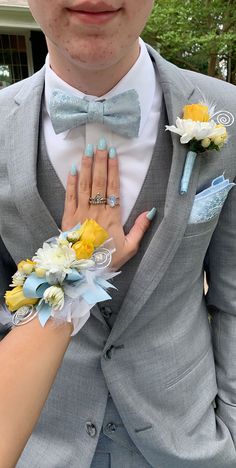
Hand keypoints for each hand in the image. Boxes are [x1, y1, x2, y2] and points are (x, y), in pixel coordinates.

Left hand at [61, 142, 155, 268]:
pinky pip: (69, 197)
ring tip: (88, 149)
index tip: (112, 153)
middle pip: (99, 181)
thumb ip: (140, 229)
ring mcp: (80, 213)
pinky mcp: (68, 218)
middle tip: (100, 142)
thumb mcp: (130, 248)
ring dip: (86, 166)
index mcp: (112, 217)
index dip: (113, 169)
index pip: (113, 188)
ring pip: (84, 185)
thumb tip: (150, 211)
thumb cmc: (107, 260)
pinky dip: (71, 182)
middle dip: (99, 160)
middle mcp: (96, 211)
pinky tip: (73, 169)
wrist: (83, 271)